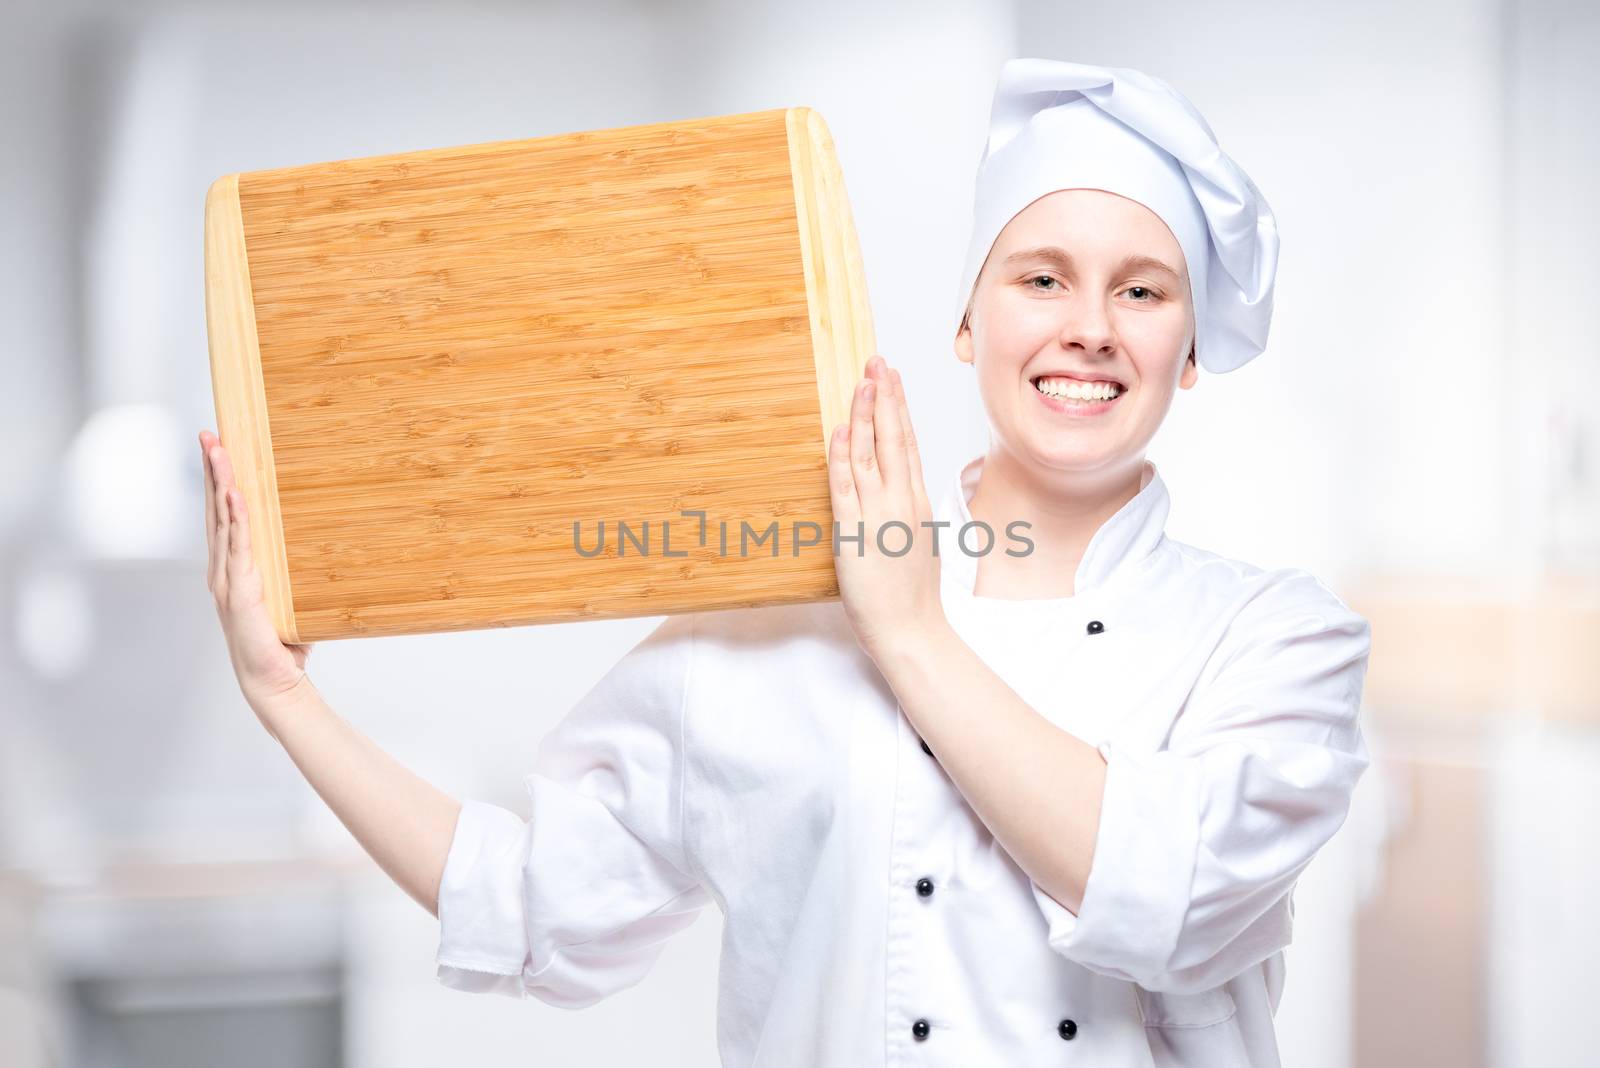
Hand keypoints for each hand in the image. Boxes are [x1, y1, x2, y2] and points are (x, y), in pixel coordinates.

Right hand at [201, 429, 314, 712]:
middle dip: (211, 469)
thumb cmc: (281, 644)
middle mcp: (223, 570)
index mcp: (232, 569)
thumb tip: (328, 552)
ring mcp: (228, 579)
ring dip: (220, 482)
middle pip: (215, 509)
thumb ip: (296, 576)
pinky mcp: (241, 591)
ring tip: (217, 449)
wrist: (273, 681)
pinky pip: (238, 546)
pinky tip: (234, 492)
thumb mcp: (289, 598)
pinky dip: (235, 517)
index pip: (222, 516)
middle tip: (208, 433)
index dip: (217, 482)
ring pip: (223, 520)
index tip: (217, 448)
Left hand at [827, 355, 945, 664]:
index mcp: (916, 502)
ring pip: (871, 455)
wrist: (911, 629)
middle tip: (878, 363)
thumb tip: (901, 485)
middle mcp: (901, 502)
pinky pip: (847, 488)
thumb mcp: (919, 540)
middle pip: (894, 439)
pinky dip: (843, 457)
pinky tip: (842, 430)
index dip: (899, 408)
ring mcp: (879, 515)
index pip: (908, 443)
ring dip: (865, 416)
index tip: (893, 378)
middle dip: (885, 398)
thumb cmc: (913, 593)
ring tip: (862, 382)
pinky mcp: (855, 533)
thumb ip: (908, 508)